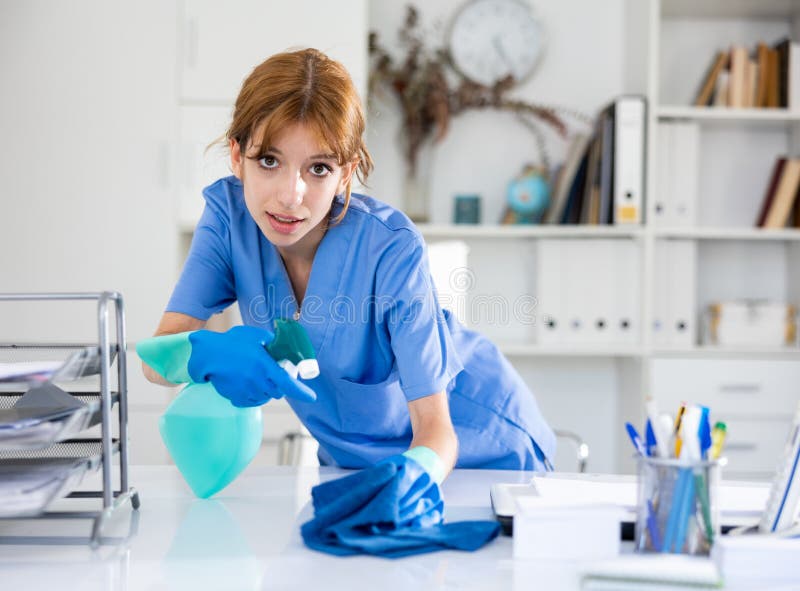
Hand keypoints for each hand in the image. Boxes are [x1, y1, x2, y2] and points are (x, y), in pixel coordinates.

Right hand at [187, 326, 316, 406]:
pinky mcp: (235, 397)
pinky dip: (254, 396)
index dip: (301, 392)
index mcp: (263, 365)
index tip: (311, 397)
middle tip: (273, 375)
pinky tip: (248, 384)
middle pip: (278, 392)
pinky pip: (251, 401)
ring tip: (257, 376)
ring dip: (266, 390)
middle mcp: (256, 381)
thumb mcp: (254, 336)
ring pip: (265, 397)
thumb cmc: (231, 342)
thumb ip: (271, 342)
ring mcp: (245, 390)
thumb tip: (282, 346)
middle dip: (280, 386)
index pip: (288, 383)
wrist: (207, 354)